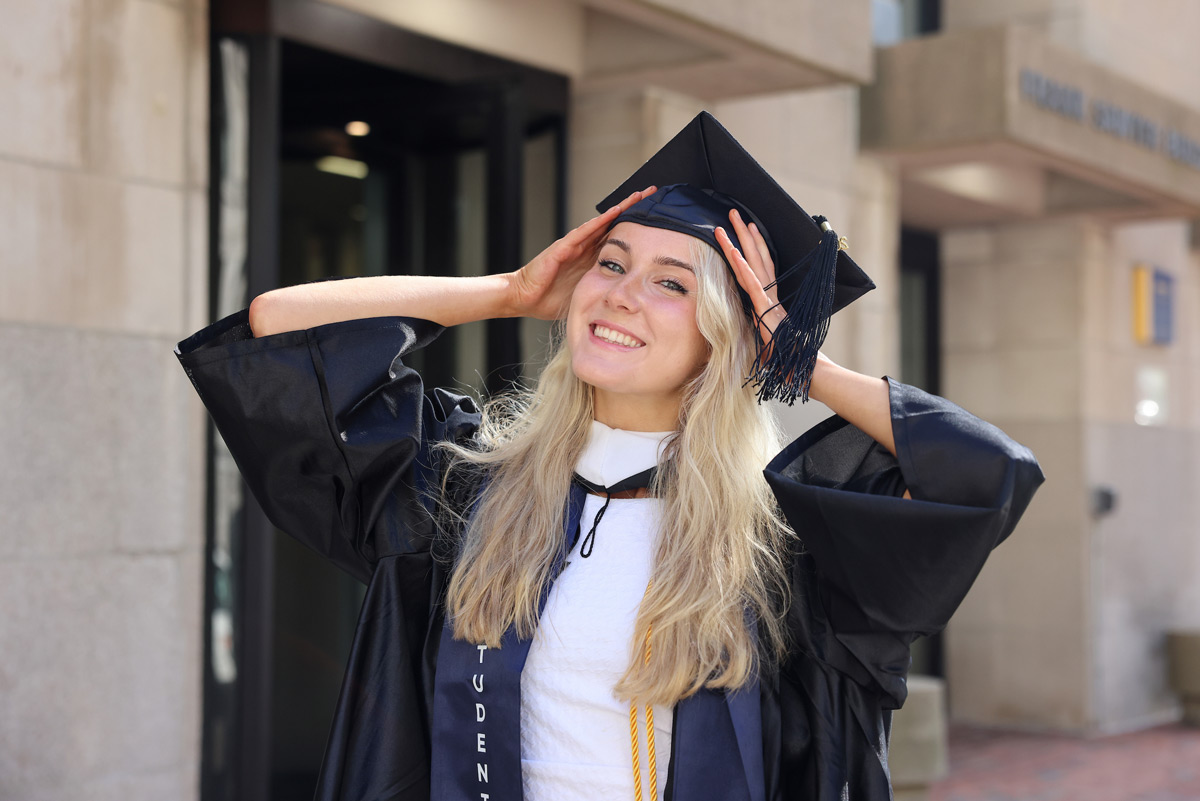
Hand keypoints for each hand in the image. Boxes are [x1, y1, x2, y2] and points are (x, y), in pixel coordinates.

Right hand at [508, 186, 656, 319]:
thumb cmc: (550, 298)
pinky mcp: (562, 248)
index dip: (636, 228)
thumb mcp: (586, 296)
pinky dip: (599, 222)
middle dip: (634, 209)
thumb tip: (626, 307)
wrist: (524, 298)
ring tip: (638, 196)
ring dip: (621, 209)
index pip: (619, 239)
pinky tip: (614, 212)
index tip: (657, 219)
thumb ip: (603, 294)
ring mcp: (574, 246)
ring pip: (602, 222)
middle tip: (653, 193)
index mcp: (591, 259)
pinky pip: (583, 232)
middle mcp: (585, 248)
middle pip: (614, 224)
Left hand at [714, 209, 783, 349]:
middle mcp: (769, 294)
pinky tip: (734, 253)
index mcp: (771, 298)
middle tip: (732, 213)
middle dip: (743, 234)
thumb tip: (755, 321)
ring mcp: (767, 300)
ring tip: (725, 225)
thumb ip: (762, 324)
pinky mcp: (764, 309)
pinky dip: (743, 268)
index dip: (755, 245)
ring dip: (738, 243)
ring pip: (750, 265)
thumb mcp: (769, 335)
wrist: (802, 365)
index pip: (762, 265)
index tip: (748, 227)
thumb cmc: (787, 353)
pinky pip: (752, 285)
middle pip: (756, 257)